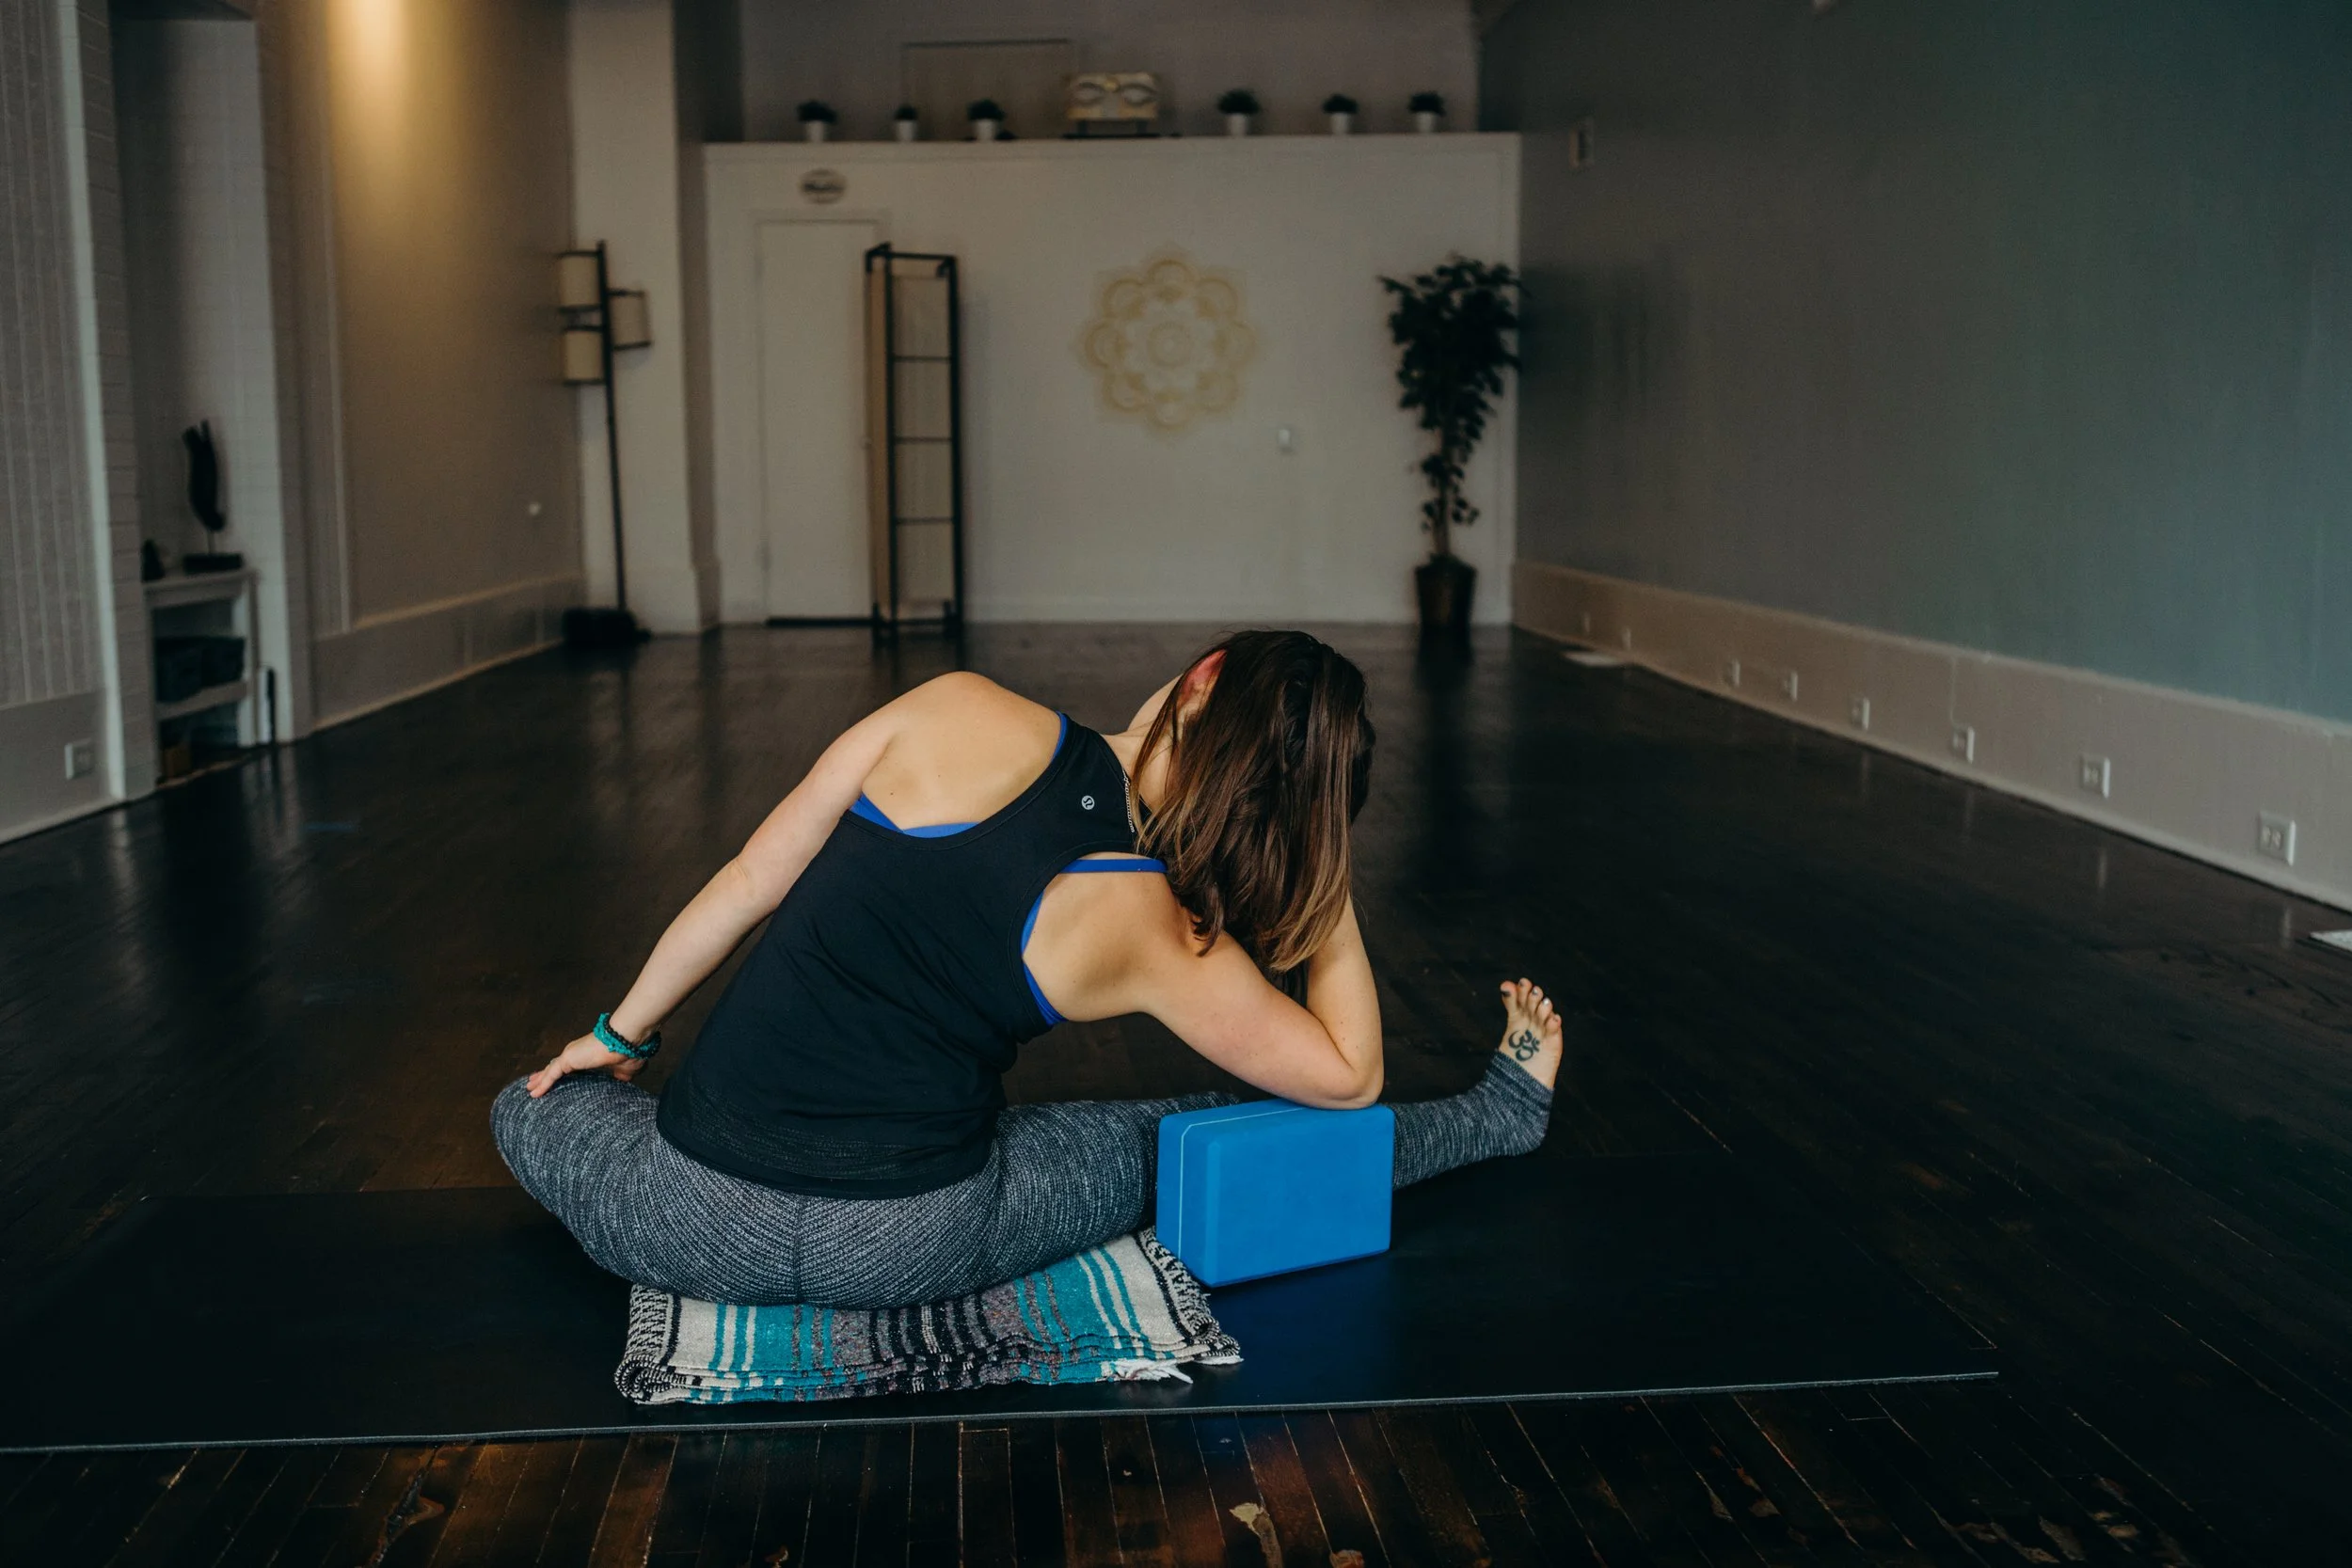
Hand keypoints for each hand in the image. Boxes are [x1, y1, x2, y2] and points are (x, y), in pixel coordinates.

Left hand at [526, 1032, 640, 1096]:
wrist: (627, 1042)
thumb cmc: (629, 1052)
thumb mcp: (624, 1071)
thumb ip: (618, 1077)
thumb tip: (621, 1084)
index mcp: (589, 1056)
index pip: (570, 1066)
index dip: (561, 1073)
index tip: (556, 1080)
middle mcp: (577, 1053)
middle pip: (555, 1066)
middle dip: (544, 1075)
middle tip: (534, 1083)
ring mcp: (572, 1055)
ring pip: (550, 1070)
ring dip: (539, 1079)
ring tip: (529, 1088)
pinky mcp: (568, 1058)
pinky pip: (551, 1074)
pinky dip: (543, 1083)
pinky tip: (534, 1093)